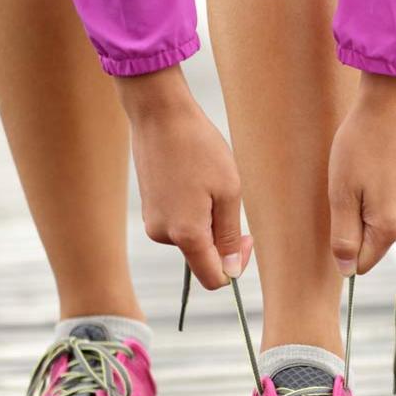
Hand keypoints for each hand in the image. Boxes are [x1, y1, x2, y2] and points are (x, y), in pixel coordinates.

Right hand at [116, 66, 250, 289]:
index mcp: (186, 234)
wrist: (160, 116)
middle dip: (222, 237)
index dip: (236, 266)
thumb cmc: (200, 149)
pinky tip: (195, 180)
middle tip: (231, 199)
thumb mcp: (228, 191)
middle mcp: (163, 235)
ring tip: (209, 183)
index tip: (246, 238)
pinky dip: (194, 210)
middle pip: (203, 256)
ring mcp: (153, 222)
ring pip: (192, 238)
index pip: (213, 278)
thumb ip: (229, 235)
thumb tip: (230, 272)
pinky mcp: (149, 209)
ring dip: (209, 220)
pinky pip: (180, 223)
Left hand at [329, 74, 395, 276]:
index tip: (341, 212)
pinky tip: (389, 163)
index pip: (364, 261)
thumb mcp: (341, 192)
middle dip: (364, 219)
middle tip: (356, 183)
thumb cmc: (360, 144)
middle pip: (380, 239)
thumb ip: (344, 237)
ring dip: (381, 204)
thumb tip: (347, 271)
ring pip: (395, 219)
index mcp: (392, 225)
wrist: (394, 102)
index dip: (346, 245)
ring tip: (374, 169)